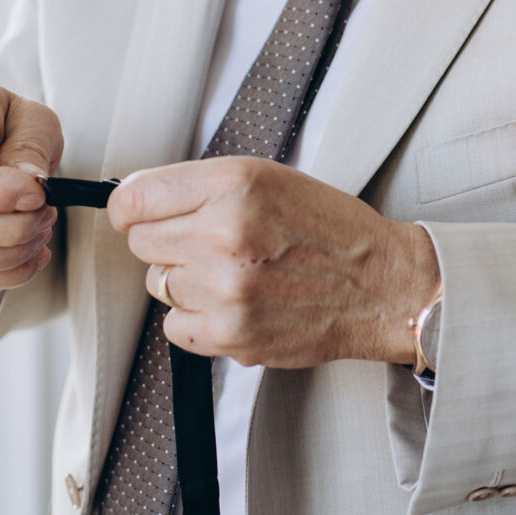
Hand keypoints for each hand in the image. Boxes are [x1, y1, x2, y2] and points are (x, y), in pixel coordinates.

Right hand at [0, 81, 63, 291]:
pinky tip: (29, 257)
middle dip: (10, 228)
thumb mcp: (34, 120)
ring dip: (5, 255)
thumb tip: (30, 186)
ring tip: (38, 235)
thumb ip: (30, 149)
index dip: (0, 190)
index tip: (39, 196)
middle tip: (46, 217)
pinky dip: (0, 273)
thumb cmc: (12, 123)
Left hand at [108, 157, 440, 367]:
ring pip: (158, 285)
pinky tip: (236, 303)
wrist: (382, 287)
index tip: (139, 214)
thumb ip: (201, 186)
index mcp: (233, 186)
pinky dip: (198, 318)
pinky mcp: (230, 335)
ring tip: (234, 273)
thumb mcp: (269, 179)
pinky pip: (174, 326)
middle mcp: (224, 235)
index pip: (133, 199)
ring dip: (186, 280)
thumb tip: (136, 202)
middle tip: (209, 243)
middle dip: (167, 241)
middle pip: (141, 243)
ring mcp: (225, 290)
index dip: (132, 208)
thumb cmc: (332, 231)